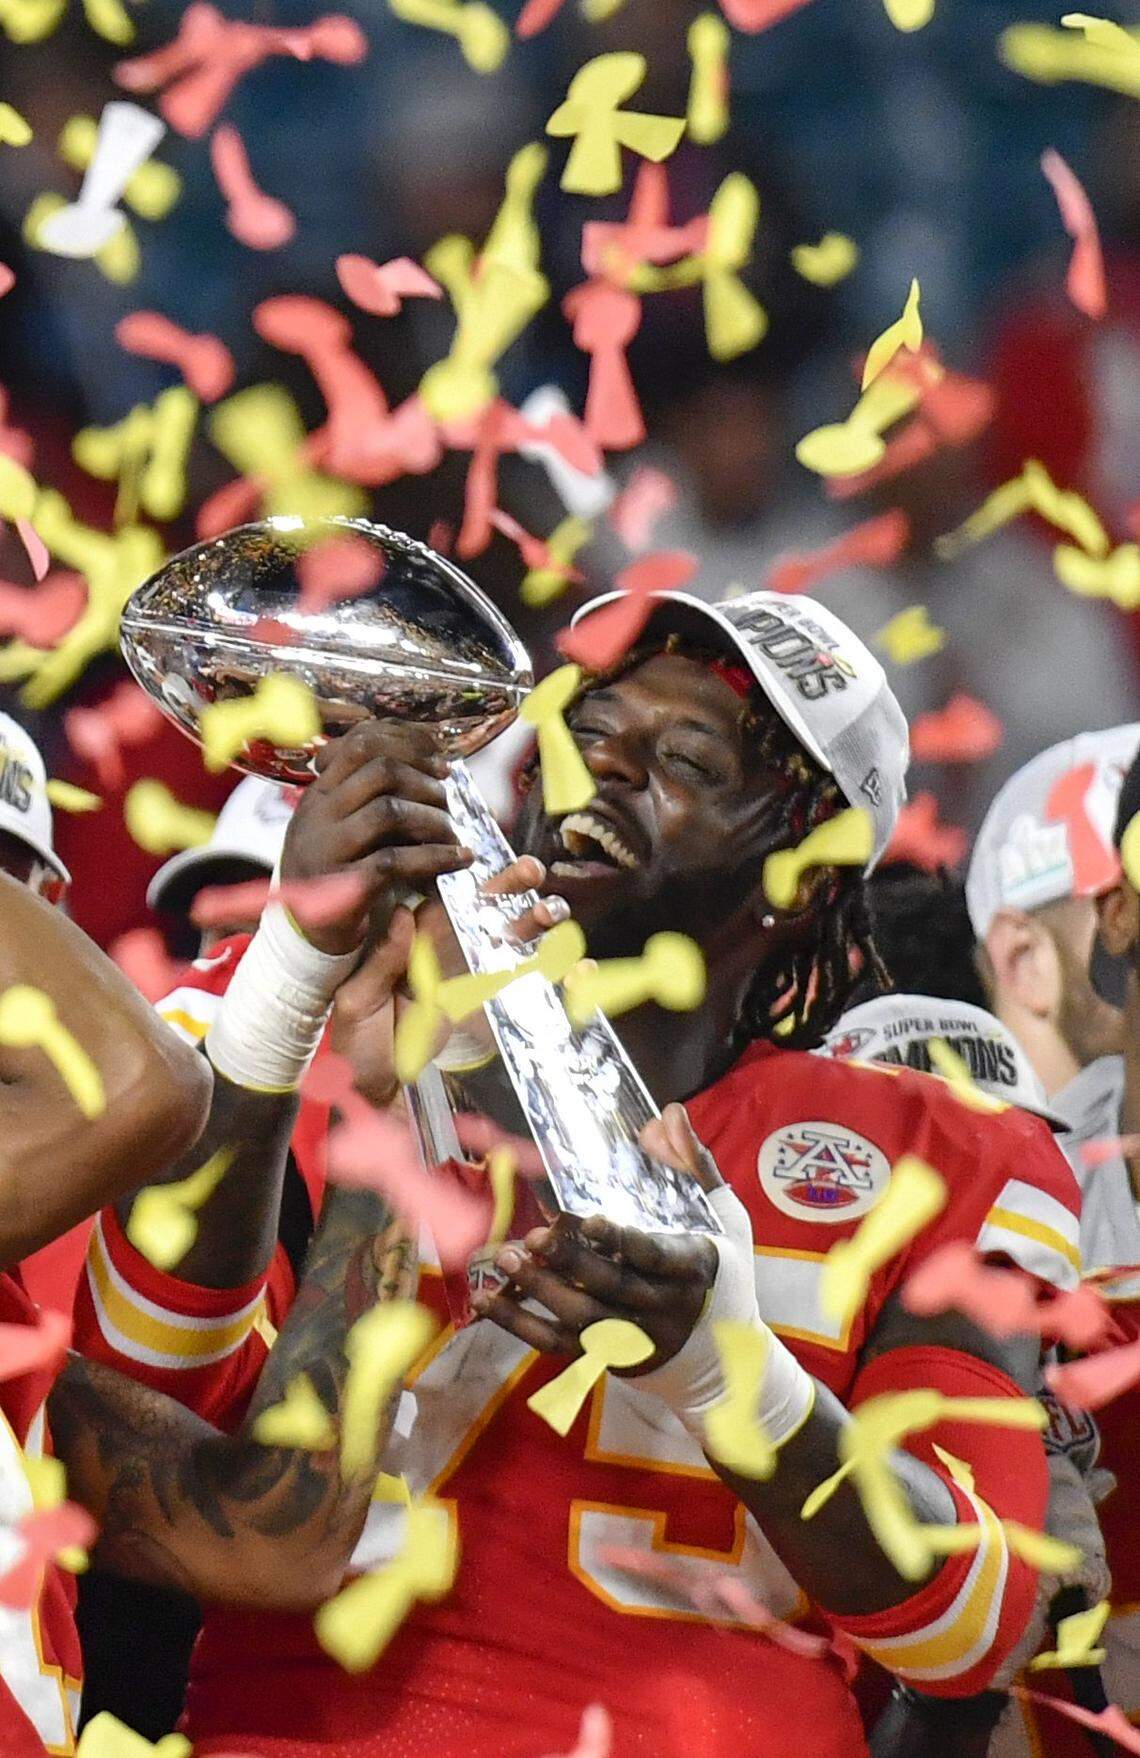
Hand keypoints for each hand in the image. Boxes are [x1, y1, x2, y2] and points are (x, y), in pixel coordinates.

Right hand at [281, 722, 471, 955]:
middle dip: (424, 780)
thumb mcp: (344, 822)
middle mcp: (318, 814)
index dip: (409, 746)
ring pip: (388, 811)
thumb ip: (370, 794)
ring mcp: (328, 849)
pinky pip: (395, 862)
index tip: (441, 764)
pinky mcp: (344, 885)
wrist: (305, 929)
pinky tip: (459, 859)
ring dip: (432, 818)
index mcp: (320, 792)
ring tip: (451, 831)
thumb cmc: (336, 868)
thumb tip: (429, 763)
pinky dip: (435, 857)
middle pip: (379, 771)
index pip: (361, 744)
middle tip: (446, 799)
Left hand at [330, 856, 568, 1102]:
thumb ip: (383, 961)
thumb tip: (404, 913)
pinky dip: (561, 975)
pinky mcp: (496, 1006)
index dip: (467, 871)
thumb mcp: (359, 1001)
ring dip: (539, 920)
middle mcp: (450, 950)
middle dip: (513, 885)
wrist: (380, 1092)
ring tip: (554, 912)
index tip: (487, 854)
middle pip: (488, 907)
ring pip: (515, 937)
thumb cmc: (360, 1044)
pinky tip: (580, 970)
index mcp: (414, 941)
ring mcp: (476, 976)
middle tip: (531, 871)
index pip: (444, 894)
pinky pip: (531, 984)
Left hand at [471, 1103, 718, 1363]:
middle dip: (569, 1263)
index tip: (587, 1220)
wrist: (720, 1357)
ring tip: (505, 1259)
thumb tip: (670, 1112)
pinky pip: (557, 1345)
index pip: (655, 1257)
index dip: (622, 1242)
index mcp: (693, 1269)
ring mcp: (633, 1338)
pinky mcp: (606, 1357)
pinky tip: (487, 1301)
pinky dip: (520, 1325)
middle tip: (532, 1237)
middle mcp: (663, 1308)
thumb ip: (692, 1165)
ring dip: (539, 1291)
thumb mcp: (722, 1217)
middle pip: (612, 1289)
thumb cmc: (720, 1273)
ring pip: (581, 1320)